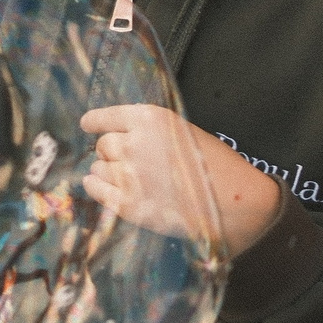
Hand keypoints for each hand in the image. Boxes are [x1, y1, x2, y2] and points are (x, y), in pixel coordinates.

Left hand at [80, 104, 283, 256]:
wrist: (234, 201)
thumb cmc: (215, 164)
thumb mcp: (183, 131)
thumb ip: (151, 131)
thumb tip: (121, 136)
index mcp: (148, 120)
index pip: (104, 118)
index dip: (95, 123)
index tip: (89, 125)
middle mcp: (133, 144)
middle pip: (102, 145)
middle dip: (110, 151)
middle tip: (126, 160)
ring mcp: (128, 176)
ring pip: (99, 167)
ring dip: (107, 170)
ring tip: (125, 177)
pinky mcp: (128, 205)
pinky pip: (97, 191)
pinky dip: (96, 186)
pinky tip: (99, 185)